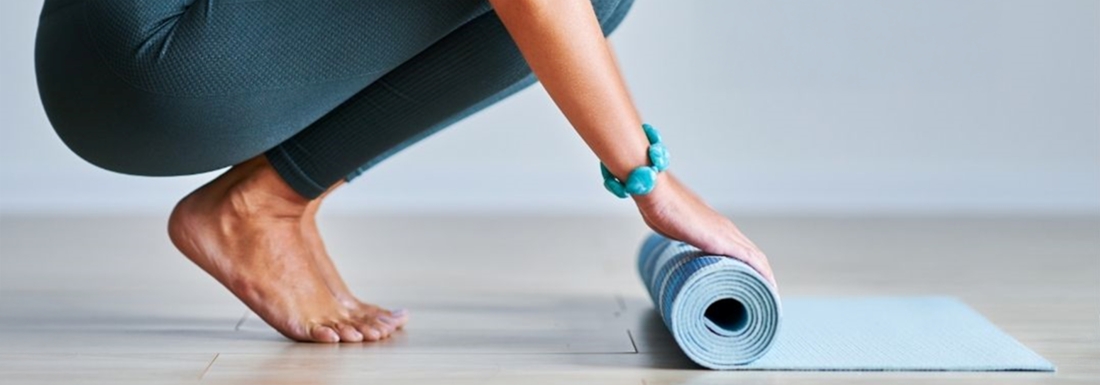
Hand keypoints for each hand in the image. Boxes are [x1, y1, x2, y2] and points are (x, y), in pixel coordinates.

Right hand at [633, 172, 776, 287]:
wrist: (656, 192)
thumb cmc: (658, 205)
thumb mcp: (672, 227)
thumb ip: (679, 236)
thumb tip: (676, 243)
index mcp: (714, 225)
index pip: (740, 247)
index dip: (749, 264)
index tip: (750, 280)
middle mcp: (725, 228)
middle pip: (753, 253)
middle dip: (760, 273)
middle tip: (764, 292)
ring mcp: (726, 233)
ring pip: (756, 257)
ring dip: (765, 276)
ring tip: (768, 294)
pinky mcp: (723, 241)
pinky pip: (752, 259)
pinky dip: (763, 273)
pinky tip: (768, 286)